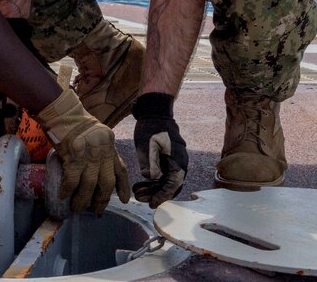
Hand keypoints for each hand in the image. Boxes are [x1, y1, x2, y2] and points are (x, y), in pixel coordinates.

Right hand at [36, 87, 130, 213]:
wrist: (62, 111)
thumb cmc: (76, 121)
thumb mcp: (97, 134)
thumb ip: (100, 150)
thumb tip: (96, 171)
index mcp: (109, 145)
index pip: (120, 169)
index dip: (123, 187)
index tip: (125, 200)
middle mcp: (103, 151)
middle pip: (106, 183)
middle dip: (102, 200)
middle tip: (97, 211)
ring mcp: (89, 155)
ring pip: (89, 185)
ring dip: (83, 200)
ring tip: (77, 208)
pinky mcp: (73, 157)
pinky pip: (72, 180)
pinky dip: (68, 190)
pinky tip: (64, 196)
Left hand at [131, 92, 187, 207]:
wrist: (155, 112)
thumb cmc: (152, 128)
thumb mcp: (148, 146)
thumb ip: (151, 163)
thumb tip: (151, 178)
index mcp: (178, 161)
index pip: (172, 185)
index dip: (161, 196)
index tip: (151, 204)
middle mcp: (180, 163)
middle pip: (170, 186)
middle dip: (155, 194)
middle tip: (140, 198)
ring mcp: (175, 161)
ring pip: (166, 181)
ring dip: (153, 188)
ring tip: (137, 192)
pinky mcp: (168, 159)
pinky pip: (163, 174)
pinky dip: (153, 180)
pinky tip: (140, 183)